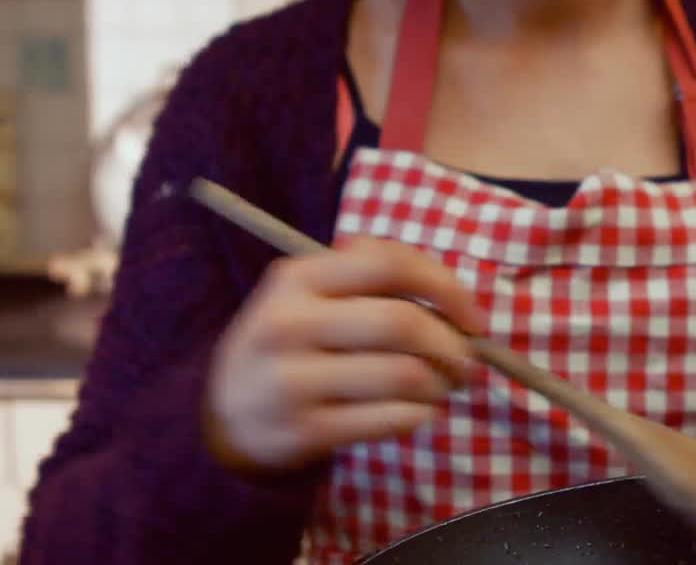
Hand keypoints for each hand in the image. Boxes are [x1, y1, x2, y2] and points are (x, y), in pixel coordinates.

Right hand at [204, 236, 484, 473]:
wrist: (223, 414)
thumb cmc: (292, 343)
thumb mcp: (309, 295)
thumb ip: (371, 280)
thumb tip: (457, 304)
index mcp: (297, 277)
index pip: (388, 263)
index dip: (445, 286)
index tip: (473, 317)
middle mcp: (289, 324)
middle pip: (400, 323)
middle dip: (451, 344)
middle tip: (467, 361)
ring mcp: (291, 381)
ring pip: (402, 375)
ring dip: (440, 383)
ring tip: (442, 388)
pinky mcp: (303, 431)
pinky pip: (389, 419)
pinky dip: (420, 415)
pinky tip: (418, 412)